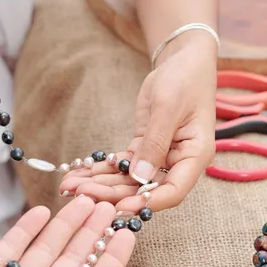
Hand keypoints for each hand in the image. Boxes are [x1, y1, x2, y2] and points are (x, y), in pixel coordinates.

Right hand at [0, 197, 144, 266]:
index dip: (113, 258)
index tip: (127, 232)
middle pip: (73, 261)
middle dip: (91, 233)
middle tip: (107, 205)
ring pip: (46, 249)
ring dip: (65, 225)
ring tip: (83, 201)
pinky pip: (12, 246)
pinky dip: (28, 228)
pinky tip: (43, 210)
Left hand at [58, 34, 216, 211]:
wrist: (183, 60)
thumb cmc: (184, 79)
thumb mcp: (167, 107)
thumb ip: (155, 144)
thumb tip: (141, 179)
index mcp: (196, 156)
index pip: (174, 191)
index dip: (147, 201)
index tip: (120, 206)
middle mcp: (180, 162)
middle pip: (146, 189)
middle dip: (113, 194)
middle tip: (82, 195)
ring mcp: (162, 157)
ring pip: (131, 180)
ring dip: (102, 184)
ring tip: (70, 187)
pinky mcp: (145, 148)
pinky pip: (124, 165)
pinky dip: (103, 169)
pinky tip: (80, 174)